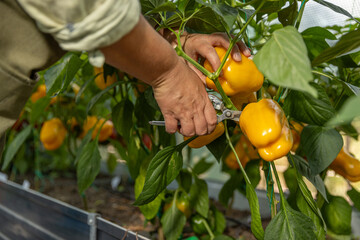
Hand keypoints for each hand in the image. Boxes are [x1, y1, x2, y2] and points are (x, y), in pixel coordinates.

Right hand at [101, 16, 216, 135]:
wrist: (168, 70)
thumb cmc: (182, 72)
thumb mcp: (199, 81)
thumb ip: (203, 93)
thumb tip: (205, 98)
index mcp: (204, 100)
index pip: (213, 121)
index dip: (210, 128)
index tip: (205, 127)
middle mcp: (195, 108)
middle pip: (202, 130)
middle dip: (198, 132)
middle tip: (192, 127)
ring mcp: (183, 111)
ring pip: (189, 132)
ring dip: (185, 131)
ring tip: (181, 125)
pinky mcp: (169, 112)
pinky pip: (172, 129)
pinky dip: (171, 129)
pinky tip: (171, 123)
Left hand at [161, 30, 250, 81]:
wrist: (182, 40)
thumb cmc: (185, 54)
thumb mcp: (188, 65)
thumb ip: (199, 74)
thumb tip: (211, 84)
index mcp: (198, 43)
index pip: (209, 51)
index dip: (216, 62)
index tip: (221, 73)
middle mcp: (207, 37)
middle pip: (222, 38)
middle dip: (232, 49)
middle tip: (238, 60)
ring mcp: (214, 36)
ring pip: (229, 37)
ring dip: (239, 46)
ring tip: (248, 56)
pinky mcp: (219, 38)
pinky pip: (232, 40)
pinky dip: (240, 46)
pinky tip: (246, 54)